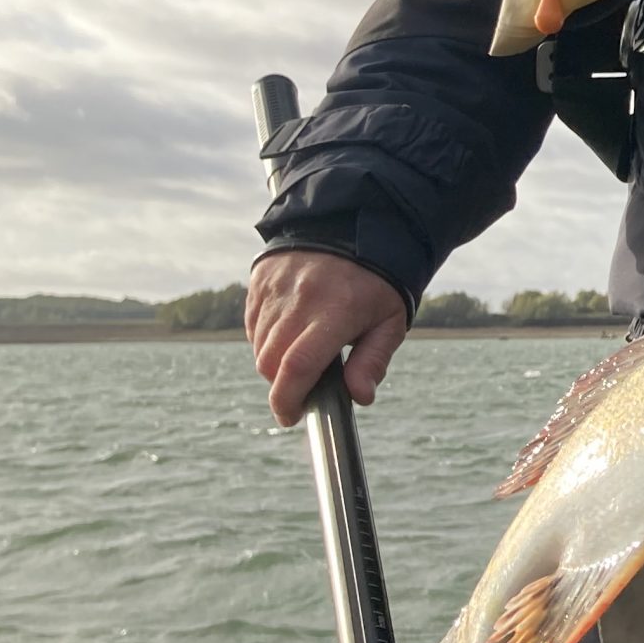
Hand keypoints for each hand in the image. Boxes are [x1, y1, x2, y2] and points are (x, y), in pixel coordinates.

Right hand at [246, 250, 410, 427]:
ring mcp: (276, 288)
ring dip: (274, 361)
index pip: (298, 366)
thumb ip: (373, 360)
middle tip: (303, 386)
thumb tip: (360, 396)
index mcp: (337, 311)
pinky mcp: (260, 280)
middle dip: (282, 385)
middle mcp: (301, 299)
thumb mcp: (390, 320)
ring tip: (303, 352)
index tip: (290, 417)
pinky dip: (265, 338)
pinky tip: (290, 331)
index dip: (288, 399)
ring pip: (259, 346)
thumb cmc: (378, 282)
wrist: (355, 225)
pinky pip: (253, 324)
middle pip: (271, 362)